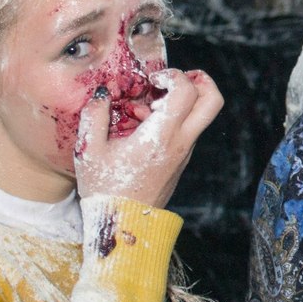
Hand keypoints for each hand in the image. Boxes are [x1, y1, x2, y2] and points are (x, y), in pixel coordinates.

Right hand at [74, 68, 222, 208]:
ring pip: (200, 116)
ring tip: (147, 107)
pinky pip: (187, 131)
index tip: (152, 78)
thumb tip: (103, 93)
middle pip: (212, 101)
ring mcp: (184, 152)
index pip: (187, 91)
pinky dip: (173, 119)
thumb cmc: (105, 190)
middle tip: (173, 80)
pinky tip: (143, 126)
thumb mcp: (90, 151)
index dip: (173, 75)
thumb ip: (95, 116)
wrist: (123, 225)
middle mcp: (181, 142)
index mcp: (162, 136)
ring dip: (182, 101)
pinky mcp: (181, 160)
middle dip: (200, 81)